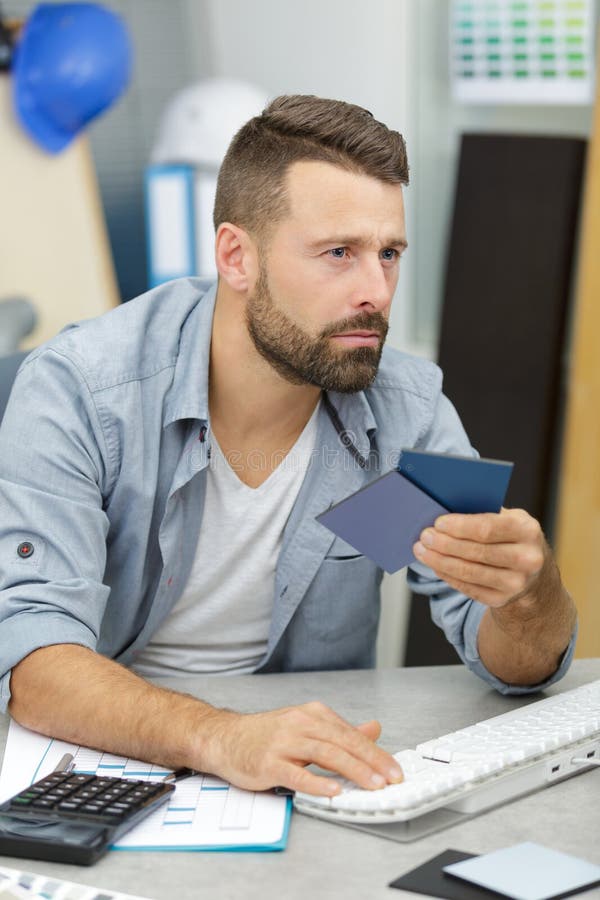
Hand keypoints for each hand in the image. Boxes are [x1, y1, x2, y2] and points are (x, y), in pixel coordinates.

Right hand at [199, 701, 403, 795]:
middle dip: (371, 761)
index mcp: (313, 714)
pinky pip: (296, 774)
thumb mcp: (307, 727)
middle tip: (391, 777)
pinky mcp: (269, 763)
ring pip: (325, 754)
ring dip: (352, 770)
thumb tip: (374, 730)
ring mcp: (284, 743)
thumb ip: (340, 731)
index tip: (394, 769)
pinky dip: (316, 782)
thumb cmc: (267, 735)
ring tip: (372, 784)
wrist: (226, 738)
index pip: (350, 734)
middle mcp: (300, 724)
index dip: (375, 752)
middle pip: (342, 742)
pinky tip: (332, 791)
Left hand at [413, 507, 546, 608]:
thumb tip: (445, 508)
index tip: (438, 523)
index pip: (487, 529)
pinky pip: (467, 587)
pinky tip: (435, 565)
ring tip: (422, 551)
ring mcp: (516, 583)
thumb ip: (484, 513)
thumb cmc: (512, 536)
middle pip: (475, 552)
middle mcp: (527, 559)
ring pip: (468, 572)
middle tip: (425, 537)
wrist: (532, 572)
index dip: (459, 527)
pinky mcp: (502, 600)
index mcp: (528, 531)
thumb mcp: (508, 518)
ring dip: (439, 561)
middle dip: (444, 544)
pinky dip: (447, 575)